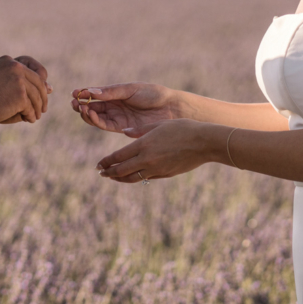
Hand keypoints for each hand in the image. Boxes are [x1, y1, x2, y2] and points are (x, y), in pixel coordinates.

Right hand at [0, 55, 52, 123]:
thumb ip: (19, 82)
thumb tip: (50, 87)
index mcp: (9, 61)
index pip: (32, 69)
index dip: (41, 81)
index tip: (45, 90)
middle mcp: (15, 67)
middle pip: (37, 82)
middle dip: (42, 97)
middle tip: (42, 108)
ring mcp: (18, 80)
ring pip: (35, 96)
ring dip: (36, 108)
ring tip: (35, 117)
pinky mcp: (19, 95)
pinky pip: (30, 107)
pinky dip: (30, 115)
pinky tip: (29, 120)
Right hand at [71, 82, 179, 133]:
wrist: (169, 108)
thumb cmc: (152, 94)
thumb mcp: (130, 90)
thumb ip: (110, 92)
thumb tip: (90, 91)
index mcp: (116, 94)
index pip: (95, 95)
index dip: (83, 94)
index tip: (74, 93)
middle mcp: (114, 106)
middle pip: (92, 107)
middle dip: (81, 105)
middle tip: (74, 103)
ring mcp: (117, 117)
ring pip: (96, 117)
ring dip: (86, 114)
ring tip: (81, 109)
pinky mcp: (122, 128)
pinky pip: (104, 125)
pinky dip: (95, 121)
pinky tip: (91, 114)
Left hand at [96, 120, 216, 182]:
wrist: (204, 143)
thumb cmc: (182, 129)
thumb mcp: (159, 125)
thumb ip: (139, 130)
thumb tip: (125, 132)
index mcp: (143, 145)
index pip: (118, 156)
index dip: (106, 162)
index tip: (98, 165)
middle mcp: (147, 160)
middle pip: (121, 170)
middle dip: (109, 172)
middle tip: (101, 173)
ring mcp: (156, 169)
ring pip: (132, 178)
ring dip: (120, 178)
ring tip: (112, 177)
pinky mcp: (165, 175)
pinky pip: (146, 178)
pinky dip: (136, 178)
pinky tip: (132, 176)